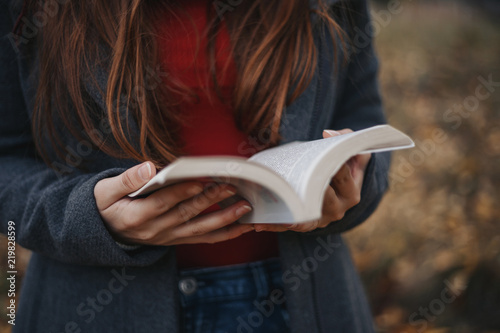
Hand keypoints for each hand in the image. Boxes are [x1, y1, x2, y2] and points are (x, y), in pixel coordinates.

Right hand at [94, 162, 253, 245]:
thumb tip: (148, 168)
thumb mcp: (105, 190)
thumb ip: (126, 179)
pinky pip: (202, 239)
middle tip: (231, 186)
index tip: (201, 180)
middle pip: (186, 214)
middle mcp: (155, 230)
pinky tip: (241, 226)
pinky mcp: (176, 239)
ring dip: (224, 218)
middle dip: (210, 199)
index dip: (182, 192)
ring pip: (200, 229)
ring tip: (244, 207)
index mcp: (136, 216)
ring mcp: (168, 237)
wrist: (103, 232)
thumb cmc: (105, 206)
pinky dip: (224, 233)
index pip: (163, 203)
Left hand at [254, 128, 370, 232]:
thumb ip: (346, 140)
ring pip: (303, 215)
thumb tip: (329, 134)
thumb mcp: (351, 154)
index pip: (342, 176)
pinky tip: (258, 223)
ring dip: (285, 209)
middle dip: (305, 186)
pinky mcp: (305, 226)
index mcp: (351, 193)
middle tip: (287, 179)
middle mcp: (337, 210)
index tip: (321, 143)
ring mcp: (320, 220)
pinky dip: (274, 226)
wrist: (338, 194)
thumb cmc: (342, 169)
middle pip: (321, 196)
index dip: (331, 160)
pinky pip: (287, 226)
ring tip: (266, 202)